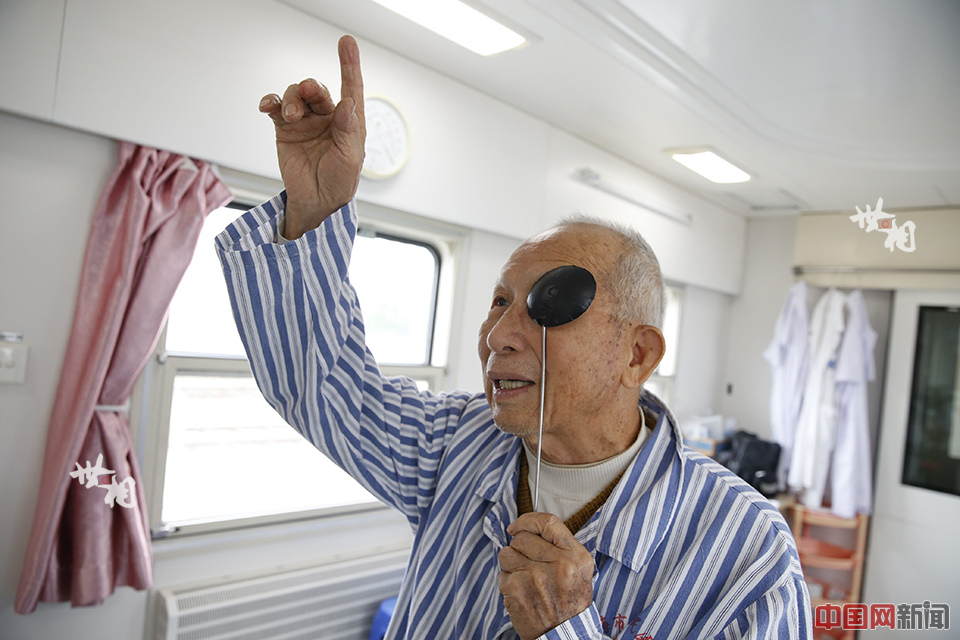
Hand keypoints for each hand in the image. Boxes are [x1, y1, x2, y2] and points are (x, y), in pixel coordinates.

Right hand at [258, 35, 365, 238]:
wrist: (316, 201)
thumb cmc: (339, 182)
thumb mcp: (349, 159)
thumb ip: (347, 131)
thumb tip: (348, 105)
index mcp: (349, 121)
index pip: (351, 88)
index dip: (349, 65)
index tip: (346, 42)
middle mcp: (327, 117)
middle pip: (317, 90)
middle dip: (311, 87)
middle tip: (306, 90)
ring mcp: (305, 121)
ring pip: (296, 96)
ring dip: (292, 100)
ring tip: (291, 116)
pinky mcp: (285, 129)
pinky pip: (276, 108)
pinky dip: (271, 102)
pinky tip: (267, 105)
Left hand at [498, 513, 594, 639]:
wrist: (564, 636)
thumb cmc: (571, 604)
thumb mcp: (580, 570)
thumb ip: (561, 546)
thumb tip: (531, 527)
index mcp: (576, 556)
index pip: (547, 522)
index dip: (527, 521)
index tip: (517, 526)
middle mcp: (558, 564)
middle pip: (522, 538)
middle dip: (518, 548)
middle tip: (527, 563)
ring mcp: (535, 576)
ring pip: (506, 553)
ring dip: (511, 564)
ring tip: (525, 579)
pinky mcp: (516, 590)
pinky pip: (502, 574)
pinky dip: (508, 583)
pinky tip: (521, 593)